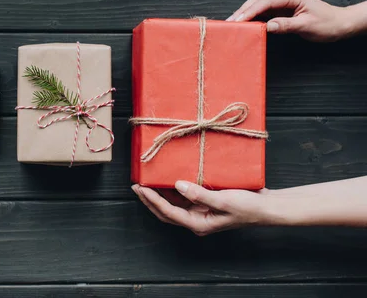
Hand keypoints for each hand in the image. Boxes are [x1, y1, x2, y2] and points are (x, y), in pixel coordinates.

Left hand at [132, 181, 271, 235]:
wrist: (267, 206)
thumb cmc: (248, 206)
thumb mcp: (224, 201)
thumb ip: (199, 194)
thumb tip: (177, 185)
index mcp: (198, 224)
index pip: (168, 212)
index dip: (152, 200)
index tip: (140, 188)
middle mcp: (196, 220)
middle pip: (166, 211)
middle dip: (149, 199)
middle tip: (136, 185)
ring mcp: (200, 212)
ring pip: (173, 205)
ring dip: (159, 195)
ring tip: (147, 181)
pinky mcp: (205, 203)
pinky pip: (184, 197)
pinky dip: (173, 190)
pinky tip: (168, 179)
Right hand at [226, 0, 352, 41]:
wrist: (339, 23)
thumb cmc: (326, 24)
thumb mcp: (306, 26)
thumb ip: (285, 25)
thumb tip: (267, 26)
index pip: (264, 2)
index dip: (249, 11)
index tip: (237, 21)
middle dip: (242, 10)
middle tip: (229, 22)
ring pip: (258, 2)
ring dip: (245, 12)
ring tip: (233, 23)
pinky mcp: (282, 6)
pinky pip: (263, 8)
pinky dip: (253, 15)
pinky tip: (245, 22)